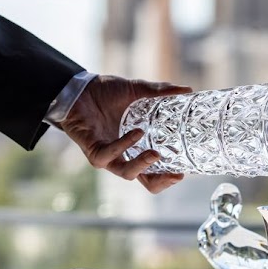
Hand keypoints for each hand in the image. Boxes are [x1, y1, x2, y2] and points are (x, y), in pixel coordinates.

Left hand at [59, 75, 191, 192]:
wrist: (79, 87)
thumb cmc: (105, 93)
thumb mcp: (138, 91)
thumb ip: (161, 92)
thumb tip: (188, 90)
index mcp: (136, 147)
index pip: (154, 172)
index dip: (168, 177)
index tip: (182, 172)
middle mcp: (123, 155)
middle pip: (143, 180)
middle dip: (160, 181)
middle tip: (175, 174)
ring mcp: (107, 155)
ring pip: (126, 173)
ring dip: (142, 165)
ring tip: (155, 153)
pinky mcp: (92, 149)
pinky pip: (108, 154)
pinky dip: (124, 145)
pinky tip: (137, 133)